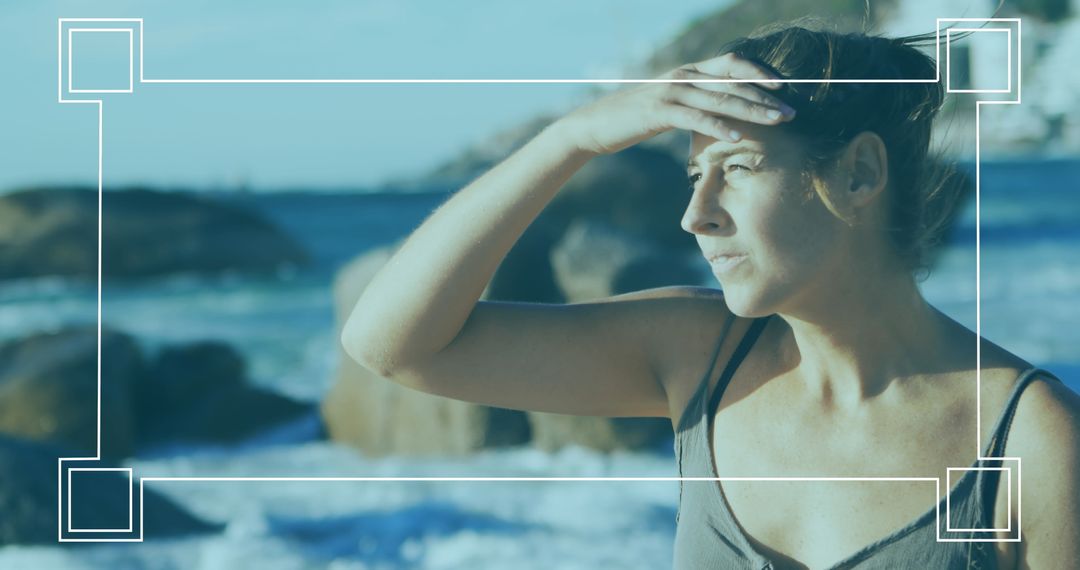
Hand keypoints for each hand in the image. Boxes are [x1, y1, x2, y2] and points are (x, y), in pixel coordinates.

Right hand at [552, 53, 794, 155]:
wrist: (596, 125)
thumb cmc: (634, 119)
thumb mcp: (669, 106)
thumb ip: (694, 103)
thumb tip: (720, 113)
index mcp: (688, 72)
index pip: (732, 64)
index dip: (760, 73)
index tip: (785, 89)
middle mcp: (683, 75)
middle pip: (733, 82)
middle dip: (766, 97)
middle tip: (791, 112)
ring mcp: (671, 91)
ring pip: (721, 99)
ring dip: (752, 111)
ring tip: (776, 122)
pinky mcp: (659, 111)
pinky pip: (696, 118)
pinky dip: (719, 127)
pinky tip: (738, 137)